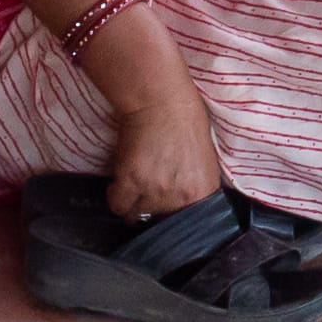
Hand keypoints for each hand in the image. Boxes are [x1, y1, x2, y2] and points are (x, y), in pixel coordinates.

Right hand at [106, 86, 222, 223]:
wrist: (160, 97)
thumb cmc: (185, 117)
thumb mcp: (204, 156)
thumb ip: (196, 183)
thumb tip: (185, 201)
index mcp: (203, 190)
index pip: (187, 223)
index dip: (173, 217)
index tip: (165, 211)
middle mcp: (180, 196)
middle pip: (159, 220)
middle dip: (153, 207)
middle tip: (148, 189)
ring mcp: (155, 190)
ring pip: (136, 214)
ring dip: (134, 202)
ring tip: (134, 183)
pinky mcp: (131, 181)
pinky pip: (118, 204)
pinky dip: (116, 195)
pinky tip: (120, 182)